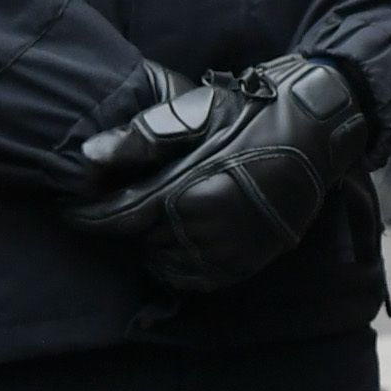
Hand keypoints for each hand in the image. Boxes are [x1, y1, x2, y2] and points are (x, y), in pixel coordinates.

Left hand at [65, 55, 369, 291]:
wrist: (317, 129)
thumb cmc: (251, 114)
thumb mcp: (194, 113)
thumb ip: (140, 138)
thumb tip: (87, 158)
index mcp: (188, 192)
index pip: (119, 217)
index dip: (91, 214)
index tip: (74, 208)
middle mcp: (208, 230)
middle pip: (140, 242)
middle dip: (124, 227)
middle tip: (118, 207)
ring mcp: (231, 250)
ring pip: (166, 263)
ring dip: (152, 245)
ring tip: (151, 221)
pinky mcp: (249, 260)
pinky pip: (198, 278)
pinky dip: (180, 264)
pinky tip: (179, 240)